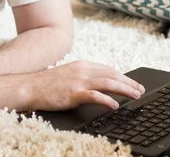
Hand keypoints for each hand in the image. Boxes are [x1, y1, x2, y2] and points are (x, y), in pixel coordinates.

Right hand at [28, 61, 145, 110]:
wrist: (29, 87)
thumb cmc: (47, 84)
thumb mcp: (68, 74)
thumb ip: (83, 76)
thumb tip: (98, 84)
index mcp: (82, 65)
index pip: (108, 69)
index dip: (123, 76)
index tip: (132, 83)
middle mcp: (82, 70)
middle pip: (112, 74)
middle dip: (128, 82)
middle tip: (140, 89)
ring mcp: (78, 81)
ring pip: (108, 83)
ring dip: (124, 89)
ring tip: (135, 95)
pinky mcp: (73, 93)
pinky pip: (95, 96)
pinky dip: (107, 100)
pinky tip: (115, 105)